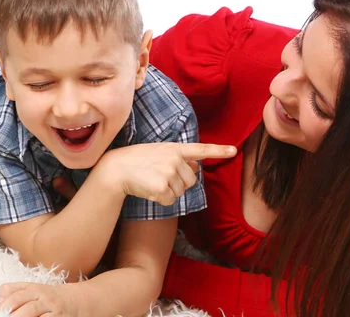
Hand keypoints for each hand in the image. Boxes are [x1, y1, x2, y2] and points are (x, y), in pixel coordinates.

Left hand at [0, 282, 76, 316]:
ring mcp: (53, 310)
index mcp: (35, 289)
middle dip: (10, 315)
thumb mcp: (33, 289)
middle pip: (25, 305)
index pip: (16, 295)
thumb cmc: (50, 298)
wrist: (77, 301)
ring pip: (33, 313)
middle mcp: (44, 298)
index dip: (2, 306)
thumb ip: (13, 291)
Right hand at [93, 142, 235, 205]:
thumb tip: (194, 167)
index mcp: (175, 148)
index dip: (218, 150)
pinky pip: (171, 200)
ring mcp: (169, 173)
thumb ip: (177, 158)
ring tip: (152, 181)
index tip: (233, 151)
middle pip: (191, 180)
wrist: (116, 168)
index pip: (201, 149)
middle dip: (179, 183)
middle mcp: (175, 159)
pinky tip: (149, 190)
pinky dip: (161, 199)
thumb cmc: (136, 160)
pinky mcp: (162, 188)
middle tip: (159, 176)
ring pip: (181, 192)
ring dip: (169, 191)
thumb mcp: (158, 152)